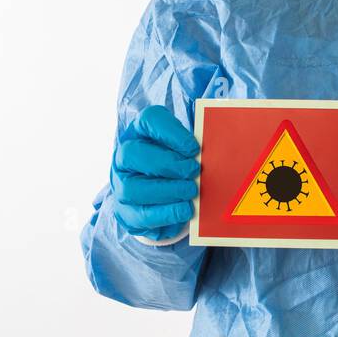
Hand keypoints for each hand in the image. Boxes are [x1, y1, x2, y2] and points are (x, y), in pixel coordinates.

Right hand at [111, 105, 200, 240]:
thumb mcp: (185, 150)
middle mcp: (124, 157)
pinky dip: (166, 214)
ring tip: (191, 192)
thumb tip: (216, 150)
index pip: (148, 120)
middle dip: (167, 163)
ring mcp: (121, 186)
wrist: (162, 197)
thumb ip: (195, 147)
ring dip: (166, 191)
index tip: (194, 147)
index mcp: (139, 133)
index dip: (171, 132)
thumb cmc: (177, 166)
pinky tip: (185, 210)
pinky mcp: (126, 213)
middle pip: (133, 153)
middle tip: (193, 171)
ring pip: (131, 189)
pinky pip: (140, 216)